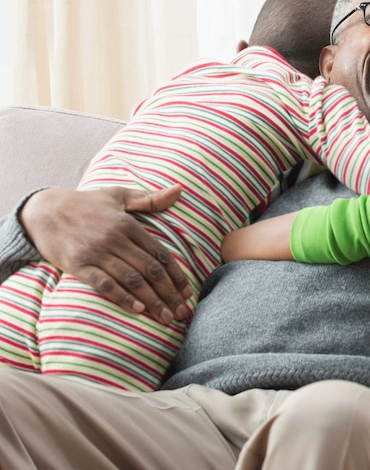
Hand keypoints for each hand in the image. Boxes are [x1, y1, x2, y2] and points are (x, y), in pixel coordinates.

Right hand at [19, 185, 191, 323]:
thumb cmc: (86, 204)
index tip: (187, 293)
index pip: (160, 254)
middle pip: (150, 270)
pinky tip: (137, 309)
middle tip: (182, 313)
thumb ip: (150, 198)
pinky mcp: (78, 265)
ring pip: (132, 279)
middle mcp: (115, 239)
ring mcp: (96, 253)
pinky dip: (122, 297)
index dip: (176, 275)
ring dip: (152, 300)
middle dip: (169, 293)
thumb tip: (180, 190)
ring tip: (165, 317)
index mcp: (129, 225)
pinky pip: (104, 284)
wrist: (43, 211)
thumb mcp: (119, 196)